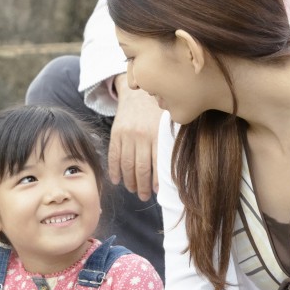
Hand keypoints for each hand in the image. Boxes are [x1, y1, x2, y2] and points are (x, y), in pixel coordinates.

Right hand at [108, 74, 162, 200]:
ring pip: (126, 164)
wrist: (138, 92)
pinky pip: (113, 156)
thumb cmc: (157, 110)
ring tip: (132, 190)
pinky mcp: (116, 133)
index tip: (157, 192)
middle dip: (142, 186)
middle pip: (141, 167)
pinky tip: (117, 180)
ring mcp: (127, 135)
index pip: (157, 164)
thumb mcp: (168, 122)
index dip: (156, 181)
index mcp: (157, 134)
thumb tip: (176, 167)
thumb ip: (170, 141)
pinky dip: (114, 170)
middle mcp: (141, 135)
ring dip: (129, 181)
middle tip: (143, 197)